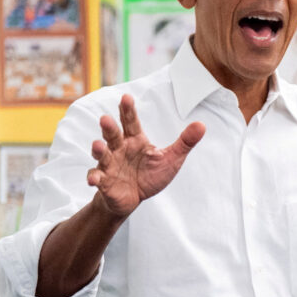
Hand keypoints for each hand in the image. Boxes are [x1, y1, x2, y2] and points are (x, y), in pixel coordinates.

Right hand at [87, 94, 204, 218]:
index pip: (130, 122)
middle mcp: (119, 149)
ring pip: (101, 154)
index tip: (126, 97)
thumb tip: (202, 125)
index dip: (128, 110)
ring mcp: (109, 165)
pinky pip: (97, 178)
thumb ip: (185, 142)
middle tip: (105, 118)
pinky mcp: (104, 182)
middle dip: (109, 127)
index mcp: (135, 140)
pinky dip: (94, 179)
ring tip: (98, 146)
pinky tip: (94, 180)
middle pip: (112, 135)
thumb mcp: (171, 158)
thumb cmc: (150, 175)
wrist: (133, 198)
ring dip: (98, 150)